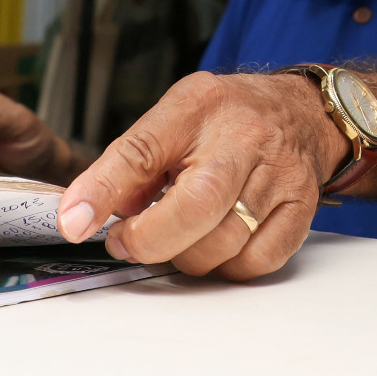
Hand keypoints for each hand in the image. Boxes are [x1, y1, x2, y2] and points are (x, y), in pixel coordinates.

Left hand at [58, 72, 348, 280]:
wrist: (302, 112)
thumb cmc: (228, 118)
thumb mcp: (173, 118)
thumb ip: (131, 163)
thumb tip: (87, 214)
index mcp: (200, 108)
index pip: (143, 150)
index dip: (103, 189)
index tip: (74, 223)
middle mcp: (245, 140)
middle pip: (195, 208)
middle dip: (150, 240)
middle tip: (128, 241)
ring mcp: (279, 176)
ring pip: (223, 245)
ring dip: (186, 256)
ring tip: (178, 236)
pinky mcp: (301, 209)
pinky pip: (256, 262)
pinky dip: (227, 266)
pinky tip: (217, 245)